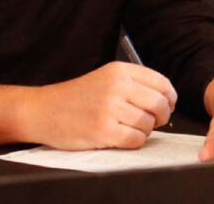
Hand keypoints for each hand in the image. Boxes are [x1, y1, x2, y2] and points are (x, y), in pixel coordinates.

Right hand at [21, 61, 176, 149]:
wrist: (43, 110)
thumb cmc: (76, 97)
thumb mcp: (106, 78)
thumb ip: (134, 84)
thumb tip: (166, 99)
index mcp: (120, 71)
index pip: (162, 83)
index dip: (170, 98)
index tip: (168, 106)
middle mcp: (117, 86)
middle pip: (159, 104)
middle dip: (161, 116)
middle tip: (153, 121)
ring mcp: (110, 108)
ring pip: (148, 124)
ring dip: (144, 131)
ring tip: (128, 128)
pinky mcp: (103, 130)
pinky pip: (135, 140)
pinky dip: (134, 142)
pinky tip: (121, 137)